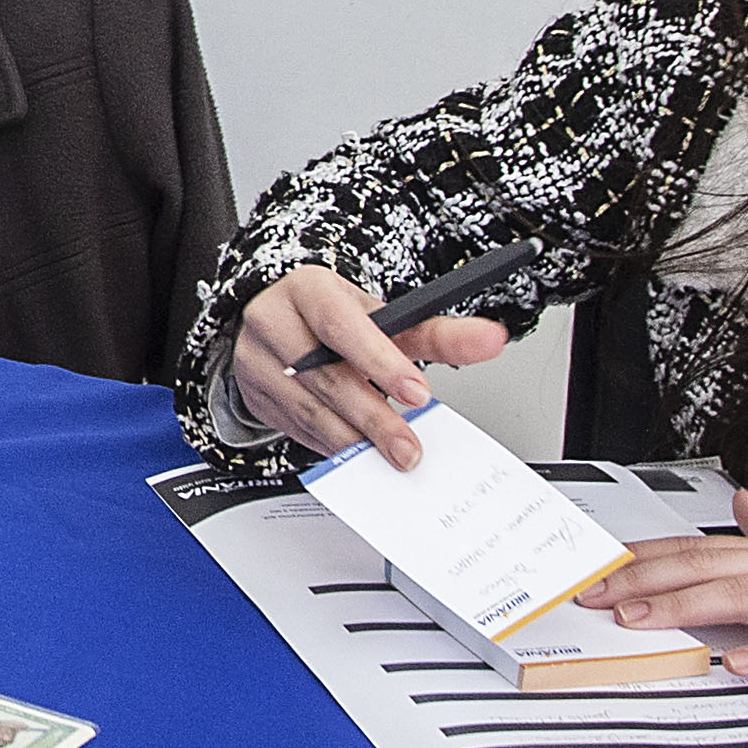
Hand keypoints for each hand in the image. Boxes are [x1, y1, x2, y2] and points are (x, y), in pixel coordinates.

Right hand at [230, 263, 513, 470]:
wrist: (275, 317)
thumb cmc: (335, 316)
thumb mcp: (383, 315)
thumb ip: (439, 332)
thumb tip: (491, 340)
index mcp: (308, 290)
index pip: (341, 325)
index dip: (379, 360)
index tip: (418, 393)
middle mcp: (275, 322)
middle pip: (325, 377)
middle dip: (373, 418)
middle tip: (409, 449)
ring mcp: (258, 362)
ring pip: (308, 409)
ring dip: (353, 440)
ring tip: (390, 458)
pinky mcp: (256, 396)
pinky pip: (297, 428)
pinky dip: (333, 446)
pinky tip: (360, 454)